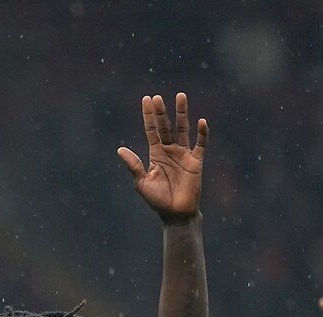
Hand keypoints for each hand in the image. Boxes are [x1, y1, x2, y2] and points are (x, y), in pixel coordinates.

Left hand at [118, 94, 207, 221]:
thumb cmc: (158, 200)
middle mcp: (170, 150)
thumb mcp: (142, 182)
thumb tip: (120, 149)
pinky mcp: (196, 162)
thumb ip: (133, 165)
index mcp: (156, 154)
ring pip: (182, 129)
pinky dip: (202, 134)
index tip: (147, 99)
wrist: (175, 214)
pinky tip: (201, 122)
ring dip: (181, 113)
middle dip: (161, 112)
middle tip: (157, 97)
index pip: (151, 130)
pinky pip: (201, 145)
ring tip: (180, 96)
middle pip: (165, 126)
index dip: (149, 116)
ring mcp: (183, 154)